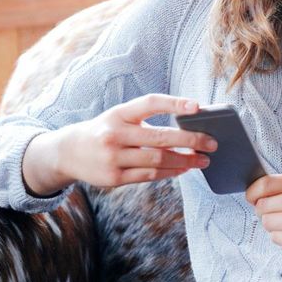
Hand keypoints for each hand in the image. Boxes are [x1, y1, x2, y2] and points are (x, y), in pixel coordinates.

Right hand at [54, 93, 217, 188]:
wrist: (69, 153)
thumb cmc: (105, 131)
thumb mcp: (119, 118)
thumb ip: (146, 121)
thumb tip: (186, 129)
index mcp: (119, 114)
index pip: (150, 103)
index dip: (174, 103)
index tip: (197, 106)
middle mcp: (115, 134)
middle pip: (161, 138)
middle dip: (191, 141)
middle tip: (212, 143)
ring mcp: (113, 158)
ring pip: (158, 160)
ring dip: (185, 160)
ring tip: (202, 160)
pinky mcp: (114, 178)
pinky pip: (149, 176)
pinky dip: (170, 173)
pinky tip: (183, 169)